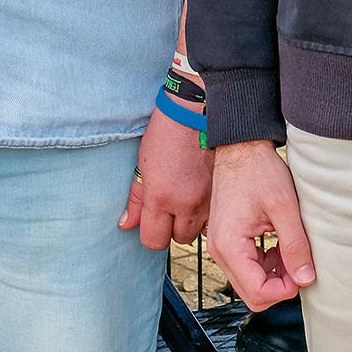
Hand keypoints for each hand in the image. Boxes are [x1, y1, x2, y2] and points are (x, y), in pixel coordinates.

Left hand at [121, 105, 211, 252]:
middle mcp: (186, 203)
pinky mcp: (224, 192)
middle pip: (179, 239)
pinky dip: (207, 211)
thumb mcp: (143, 164)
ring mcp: (208, 199)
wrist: (198, 110)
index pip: (153, 241)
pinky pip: (215, 215)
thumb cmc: (168, 131)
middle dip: (173, 228)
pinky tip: (202, 193)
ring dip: (192, 221)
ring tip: (187, 199)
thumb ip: (136, 199)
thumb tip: (127, 224)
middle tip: (171, 208)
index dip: (151, 234)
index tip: (152, 222)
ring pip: (199, 230)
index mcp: (161, 197)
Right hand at [205, 138, 313, 308]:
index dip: (285, 290)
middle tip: (300, 265)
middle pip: (251, 294)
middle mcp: (219, 250)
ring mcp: (220, 246)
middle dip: (279, 286)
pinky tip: (279, 245)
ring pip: (250, 283)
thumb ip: (295, 245)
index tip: (303, 273)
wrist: (241, 148)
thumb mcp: (284, 207)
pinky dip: (266, 264)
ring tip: (292, 251)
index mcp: (229, 245)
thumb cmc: (258, 171)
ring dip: (274, 275)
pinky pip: (246, 267)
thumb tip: (305, 278)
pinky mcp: (227, 241)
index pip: (257, 292)